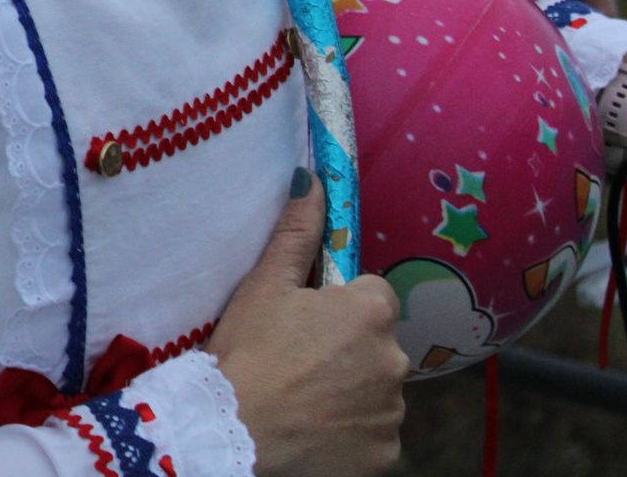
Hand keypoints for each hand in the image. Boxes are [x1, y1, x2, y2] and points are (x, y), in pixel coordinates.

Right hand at [208, 172, 406, 476]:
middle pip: (377, 345)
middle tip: (298, 360)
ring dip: (351, 392)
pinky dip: (351, 433)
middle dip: (348, 350)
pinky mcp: (386, 453)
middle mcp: (395, 358)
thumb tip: (312, 178)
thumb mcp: (266, 285)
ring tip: (301, 397)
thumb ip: (297, 232)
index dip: (340, 307)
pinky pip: (374, 434)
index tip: (307, 322)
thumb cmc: (247, 350)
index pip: (374, 297)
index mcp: (371, 310)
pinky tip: (314, 428)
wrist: (231, 429)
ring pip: (376, 390)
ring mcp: (393, 410)